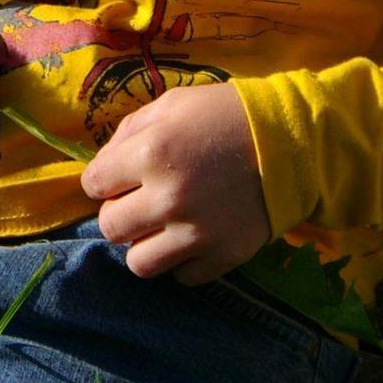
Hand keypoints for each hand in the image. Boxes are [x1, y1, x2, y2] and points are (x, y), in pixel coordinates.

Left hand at [81, 82, 272, 284]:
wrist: (290, 140)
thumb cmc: (223, 115)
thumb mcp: (171, 105)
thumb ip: (129, 133)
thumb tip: (104, 167)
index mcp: (150, 153)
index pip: (92, 184)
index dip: (104, 179)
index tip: (119, 176)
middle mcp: (168, 198)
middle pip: (111, 227)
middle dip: (120, 212)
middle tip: (141, 200)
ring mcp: (196, 233)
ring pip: (139, 263)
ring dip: (145, 244)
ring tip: (162, 226)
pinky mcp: (223, 256)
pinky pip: (182, 276)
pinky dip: (183, 261)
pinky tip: (193, 236)